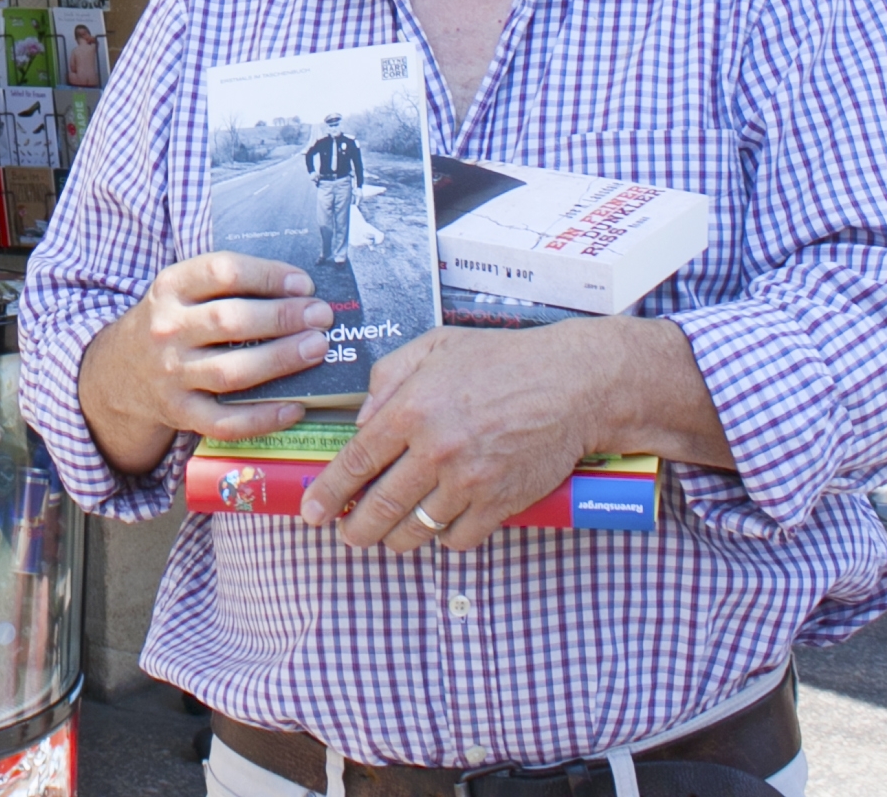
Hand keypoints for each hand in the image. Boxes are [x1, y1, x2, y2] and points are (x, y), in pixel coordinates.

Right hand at [75, 253, 335, 474]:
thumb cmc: (171, 323)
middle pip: (230, 321)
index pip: (221, 272)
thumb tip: (298, 289)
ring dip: (280, 360)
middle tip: (321, 316)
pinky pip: (226, 421)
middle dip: (282, 318)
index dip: (267, 275)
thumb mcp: (182, 290)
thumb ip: (227, 284)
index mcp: (170, 288)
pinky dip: (263, 418)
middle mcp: (167, 330)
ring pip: (231, 371)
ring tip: (317, 349)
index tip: (304, 283)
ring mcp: (171, 375)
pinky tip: (296, 407)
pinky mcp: (179, 413)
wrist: (118, 372)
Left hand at [296, 318, 725, 551]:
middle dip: (355, 530)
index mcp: (412, 408)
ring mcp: (469, 481)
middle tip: (347, 536)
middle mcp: (436, 449)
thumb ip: (387, 378)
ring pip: (415, 530)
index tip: (313, 511)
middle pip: (379, 506)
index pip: (356, 462)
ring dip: (394, 539)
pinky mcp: (500, 503)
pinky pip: (457, 538)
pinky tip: (438, 526)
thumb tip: (361, 420)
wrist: (572, 384)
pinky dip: (443, 538)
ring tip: (387, 536)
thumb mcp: (434, 347)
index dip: (329, 492)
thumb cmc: (501, 360)